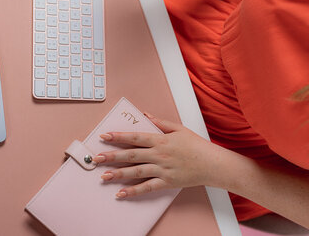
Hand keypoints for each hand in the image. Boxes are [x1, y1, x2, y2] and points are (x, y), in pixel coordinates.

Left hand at [93, 113, 223, 198]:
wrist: (212, 164)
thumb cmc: (196, 145)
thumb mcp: (179, 129)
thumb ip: (160, 122)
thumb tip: (145, 115)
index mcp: (161, 140)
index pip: (135, 137)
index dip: (118, 137)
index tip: (104, 136)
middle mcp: (159, 155)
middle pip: (131, 155)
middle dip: (112, 156)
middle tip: (96, 159)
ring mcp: (162, 170)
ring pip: (136, 172)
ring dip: (118, 174)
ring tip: (103, 176)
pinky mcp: (166, 182)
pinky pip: (147, 188)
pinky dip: (133, 191)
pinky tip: (121, 193)